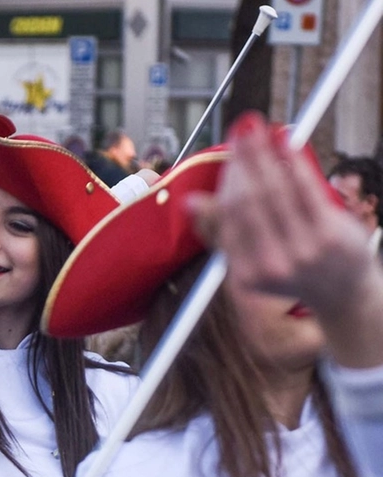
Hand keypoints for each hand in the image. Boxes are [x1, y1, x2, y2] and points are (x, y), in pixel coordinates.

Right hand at [190, 112, 377, 316]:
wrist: (341, 292)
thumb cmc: (292, 268)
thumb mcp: (250, 260)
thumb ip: (221, 232)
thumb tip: (191, 202)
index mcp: (245, 273)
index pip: (229, 216)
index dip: (228, 178)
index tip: (229, 150)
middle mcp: (272, 264)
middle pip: (250, 200)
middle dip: (244, 160)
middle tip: (241, 130)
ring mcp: (303, 251)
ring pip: (276, 191)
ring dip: (265, 155)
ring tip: (259, 129)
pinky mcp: (330, 235)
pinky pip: (306, 190)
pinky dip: (294, 162)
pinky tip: (285, 143)